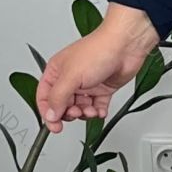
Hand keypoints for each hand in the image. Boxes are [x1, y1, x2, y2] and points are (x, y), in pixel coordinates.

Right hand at [35, 5, 158, 134]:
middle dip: (69, 113)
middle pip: (63, 105)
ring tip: (91, 109)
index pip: (45, 97)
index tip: (54, 126)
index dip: (48, 113)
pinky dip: (98, 111)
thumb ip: (58, 98)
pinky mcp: (103, 88)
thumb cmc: (99, 50)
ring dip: (85, 113)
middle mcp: (71, 78)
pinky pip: (96, 106)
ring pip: (80, 107)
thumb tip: (50, 115)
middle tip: (76, 112)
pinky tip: (100, 110)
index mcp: (57, 71)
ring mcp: (87, 84)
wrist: (126, 45)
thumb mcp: (71, 76)